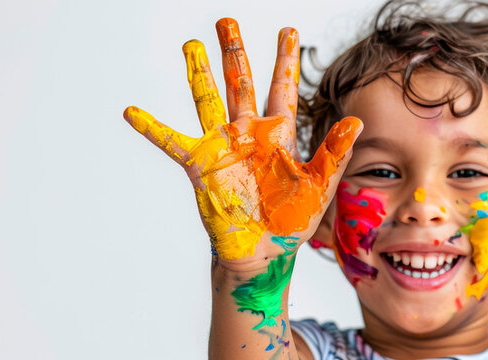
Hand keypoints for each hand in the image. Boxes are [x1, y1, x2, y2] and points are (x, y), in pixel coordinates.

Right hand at [123, 19, 361, 266]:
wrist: (265, 254)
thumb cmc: (292, 221)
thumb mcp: (319, 186)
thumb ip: (334, 153)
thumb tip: (356, 122)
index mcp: (280, 135)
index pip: (283, 88)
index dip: (285, 60)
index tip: (288, 30)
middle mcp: (249, 134)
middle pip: (241, 83)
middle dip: (235, 52)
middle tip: (226, 20)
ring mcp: (223, 147)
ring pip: (209, 100)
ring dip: (200, 73)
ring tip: (191, 44)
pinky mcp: (202, 166)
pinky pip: (172, 143)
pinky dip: (153, 128)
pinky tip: (132, 111)